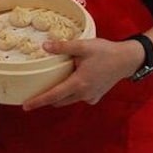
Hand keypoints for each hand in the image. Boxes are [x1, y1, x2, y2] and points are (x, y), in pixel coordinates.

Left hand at [21, 37, 140, 110]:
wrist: (127, 59)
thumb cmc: (105, 52)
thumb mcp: (83, 46)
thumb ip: (63, 47)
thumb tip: (45, 46)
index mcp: (78, 83)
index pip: (53, 95)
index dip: (38, 101)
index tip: (26, 106)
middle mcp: (83, 94)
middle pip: (59, 100)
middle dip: (47, 99)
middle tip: (35, 93)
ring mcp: (91, 96)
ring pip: (69, 100)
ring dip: (60, 96)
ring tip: (52, 85)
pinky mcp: (96, 95)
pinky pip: (80, 97)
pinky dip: (72, 93)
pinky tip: (72, 82)